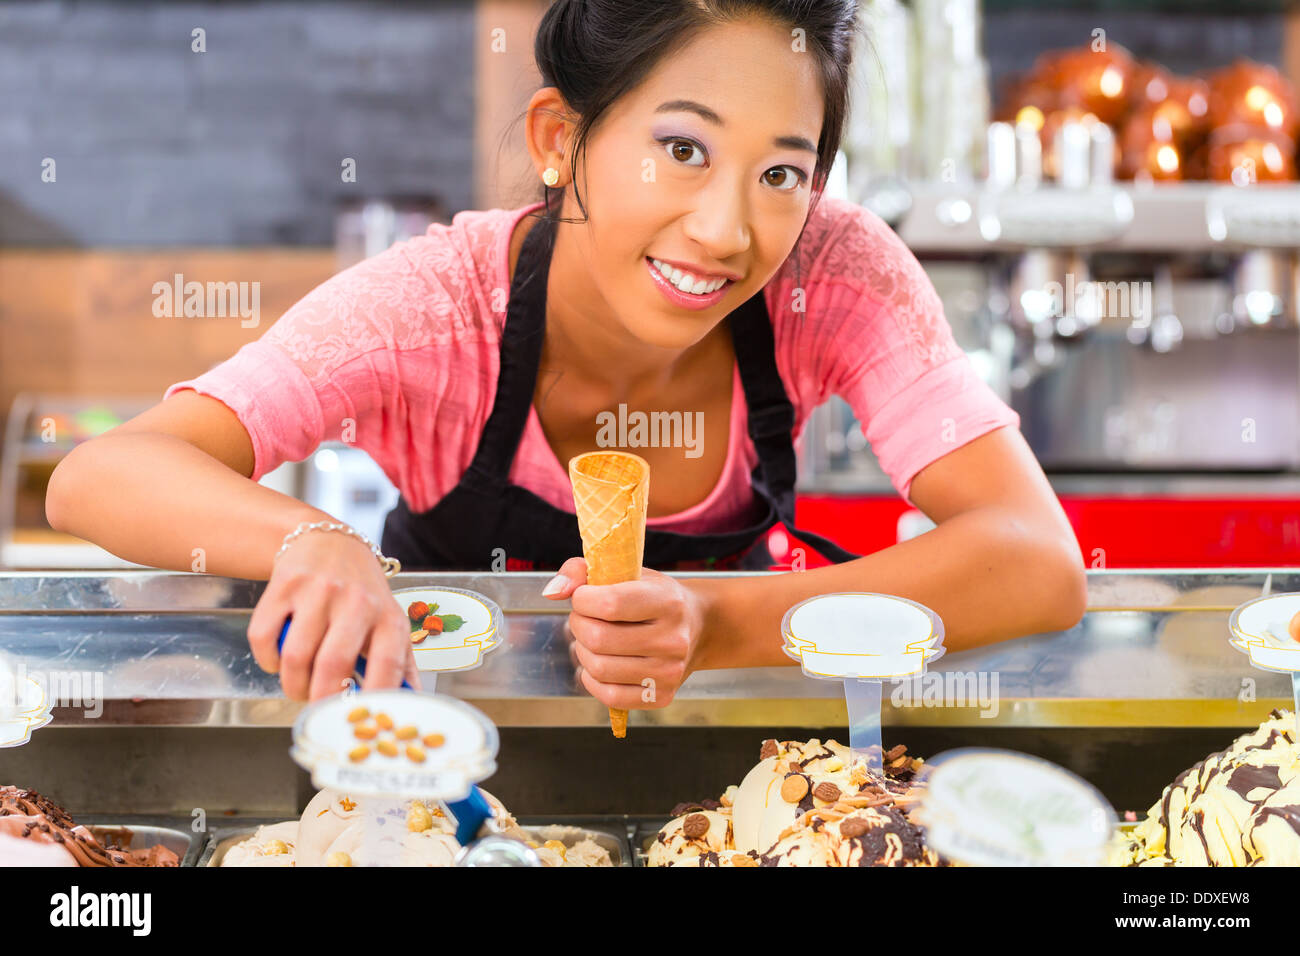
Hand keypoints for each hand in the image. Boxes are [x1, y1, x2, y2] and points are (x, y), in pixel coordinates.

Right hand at [246, 530, 418, 699]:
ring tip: (298, 687)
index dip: (373, 700)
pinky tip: (278, 661)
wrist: (329, 542)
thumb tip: (410, 705)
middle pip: (333, 665)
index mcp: (388, 617)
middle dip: (320, 700)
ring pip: (295, 656)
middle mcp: (356, 601)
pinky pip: (264, 638)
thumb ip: (401, 664)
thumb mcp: (390, 621)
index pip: (387, 666)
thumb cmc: (362, 593)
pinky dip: (267, 660)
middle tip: (317, 712)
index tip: (361, 725)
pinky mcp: (284, 585)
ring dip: (292, 684)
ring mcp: (318, 591)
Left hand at [542, 557, 705, 709]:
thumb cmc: (655, 596)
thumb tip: (552, 591)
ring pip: (599, 669)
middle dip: (578, 625)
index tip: (584, 596)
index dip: (582, 599)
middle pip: (598, 639)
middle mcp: (673, 639)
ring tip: (593, 640)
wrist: (698, 626)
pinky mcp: (662, 696)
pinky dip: (592, 680)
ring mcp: (669, 671)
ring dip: (582, 652)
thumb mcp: (629, 572)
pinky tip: (599, 663)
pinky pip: (609, 696)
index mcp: (667, 601)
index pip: (610, 603)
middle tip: (584, 618)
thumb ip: (584, 572)